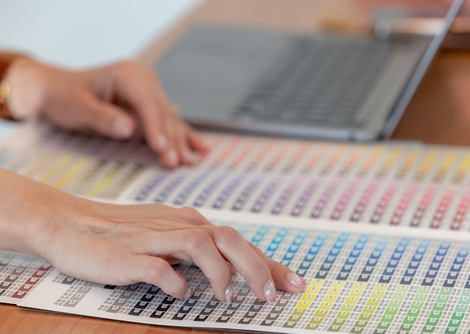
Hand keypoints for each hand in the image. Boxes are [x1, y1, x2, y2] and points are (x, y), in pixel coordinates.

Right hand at [0, 169, 306, 301]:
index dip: (269, 263)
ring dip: (221, 272)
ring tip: (229, 296)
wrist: (70, 223)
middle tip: (270, 296)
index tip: (293, 283)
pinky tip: (181, 295)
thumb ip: (197, 250)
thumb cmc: (122, 232)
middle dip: (257, 266)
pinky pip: (158, 268)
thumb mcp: (166, 236)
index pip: (239, 242)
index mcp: (189, 222)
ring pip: (200, 244)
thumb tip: (232, 271)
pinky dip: (175, 282)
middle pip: (229, 237)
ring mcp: (152, 239)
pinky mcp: (127, 255)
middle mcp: (177, 226)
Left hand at [6, 58, 207, 167]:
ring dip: (180, 141)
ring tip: (190, 161)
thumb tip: (129, 128)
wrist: (57, 90)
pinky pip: (169, 122)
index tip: (160, 149)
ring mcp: (150, 92)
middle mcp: (144, 80)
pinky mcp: (150, 105)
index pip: (148, 102)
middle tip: (174, 163)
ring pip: (170, 119)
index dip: (155, 126)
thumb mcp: (76, 107)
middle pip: (163, 112)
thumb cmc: (64, 97)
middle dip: (170, 139)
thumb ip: (102, 117)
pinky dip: (182, 136)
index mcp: (127, 74)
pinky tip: (199, 148)